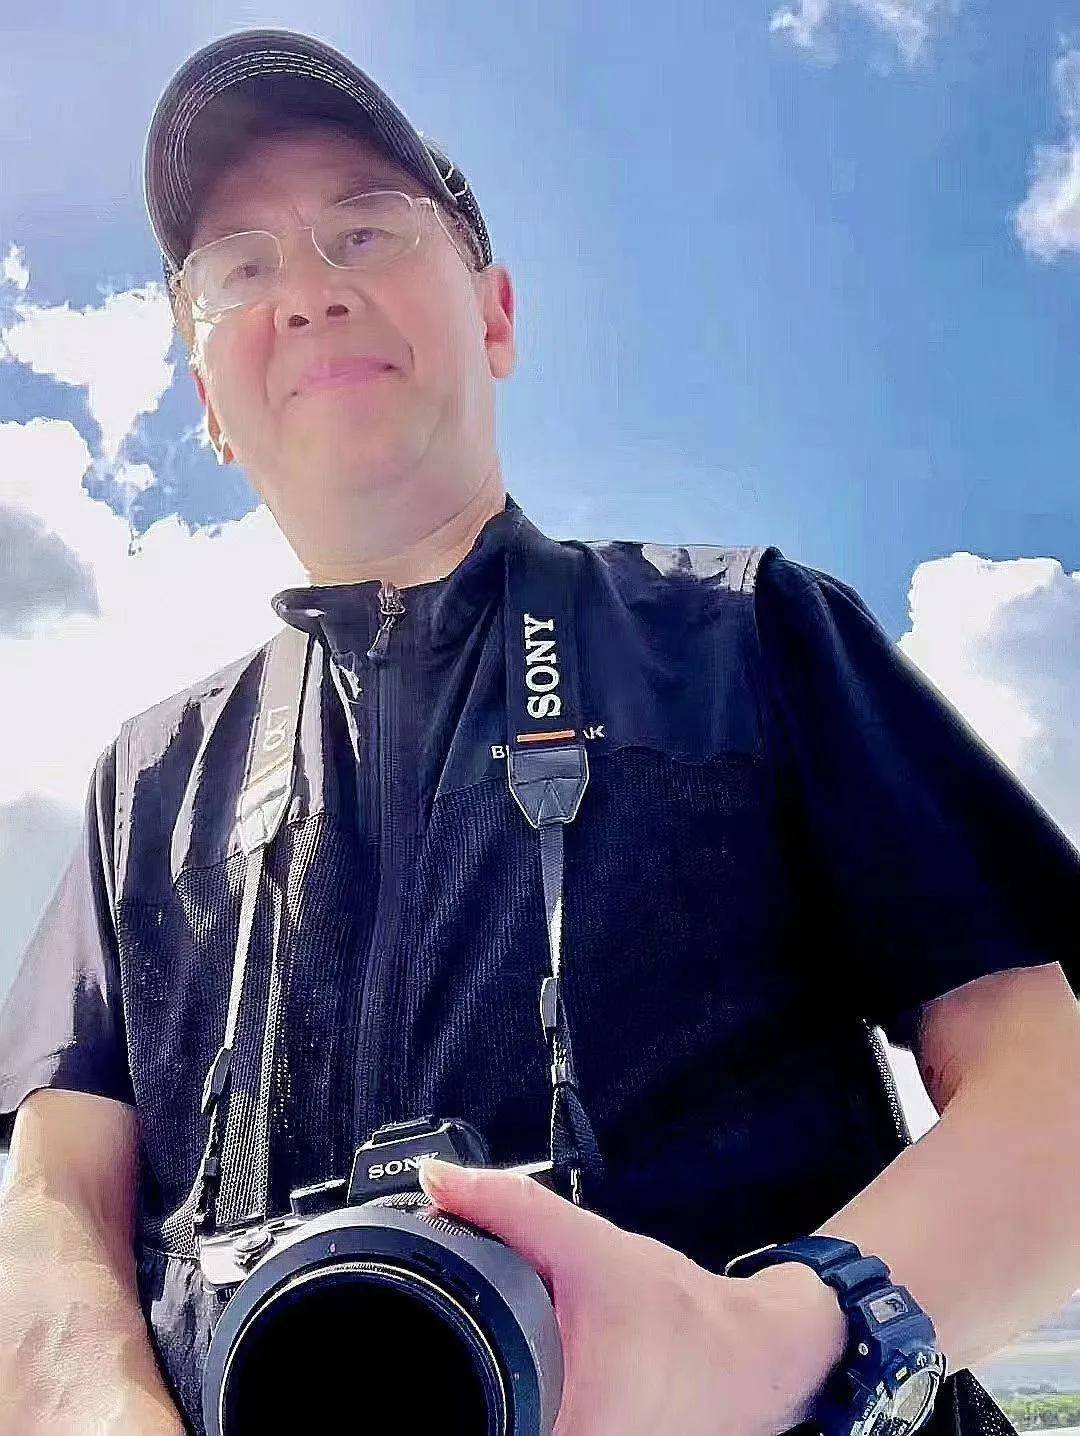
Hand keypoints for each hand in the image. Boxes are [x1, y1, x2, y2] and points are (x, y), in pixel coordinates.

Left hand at [417, 1158, 845, 1435]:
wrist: (751, 1357)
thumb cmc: (680, 1315)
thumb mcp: (589, 1247)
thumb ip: (508, 1208)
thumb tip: (436, 1179)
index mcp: (565, 1428)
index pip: (472, 1420)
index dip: (438, 1395)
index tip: (417, 1371)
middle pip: (478, 1424)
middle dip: (457, 1395)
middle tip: (459, 1357)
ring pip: (502, 1430)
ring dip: (486, 1404)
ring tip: (490, 1370)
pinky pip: (525, 1430)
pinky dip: (515, 1411)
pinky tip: (527, 1384)